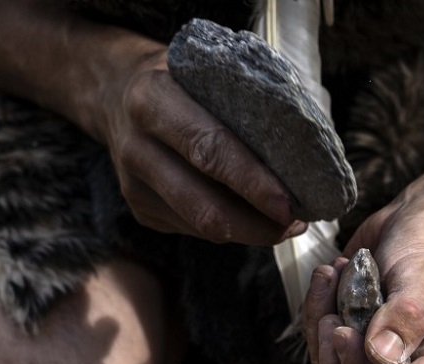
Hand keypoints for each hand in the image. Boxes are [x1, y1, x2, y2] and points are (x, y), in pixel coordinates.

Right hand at [100, 47, 305, 245]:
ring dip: (252, 232)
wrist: (115, 93)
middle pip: (205, 205)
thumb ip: (245, 102)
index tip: (290, 203)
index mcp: (153, 100)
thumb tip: (308, 148)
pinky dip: (233, 229)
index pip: (209, 149)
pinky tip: (257, 218)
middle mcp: (137, 147)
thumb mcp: (205, 71)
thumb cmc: (181, 80)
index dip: (252, 182)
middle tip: (297, 222)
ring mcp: (134, 186)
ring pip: (203, 227)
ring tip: (288, 224)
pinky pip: (196, 230)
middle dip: (257, 223)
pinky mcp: (141, 211)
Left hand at [302, 177, 423, 363]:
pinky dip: (314, 312)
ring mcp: (382, 357)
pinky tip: (329, 277)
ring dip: (319, 328)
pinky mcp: (356, 339)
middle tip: (329, 320)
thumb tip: (378, 356)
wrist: (421, 216)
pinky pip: (322, 347)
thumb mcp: (421, 275)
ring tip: (332, 278)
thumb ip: (403, 317)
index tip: (344, 330)